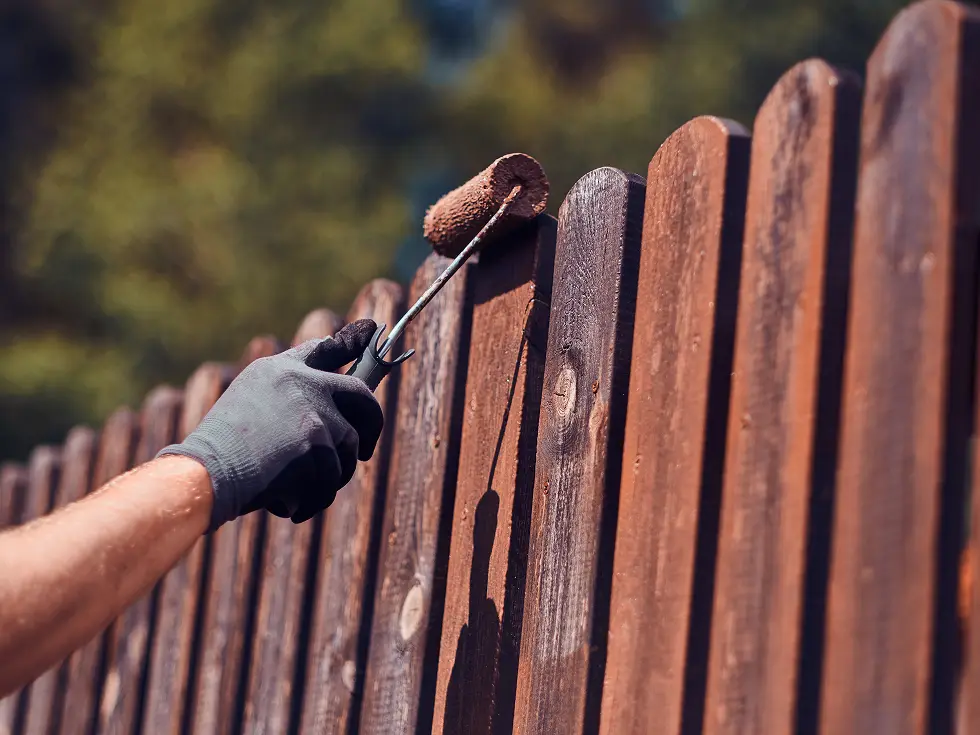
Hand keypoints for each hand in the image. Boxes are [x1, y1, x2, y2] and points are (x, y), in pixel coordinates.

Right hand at [159, 319, 382, 529]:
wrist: (205, 474)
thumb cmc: (221, 453)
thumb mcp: (249, 407)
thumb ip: (287, 397)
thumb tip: (331, 409)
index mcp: (279, 370)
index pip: (323, 349)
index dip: (350, 340)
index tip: (371, 328)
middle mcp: (301, 381)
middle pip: (360, 395)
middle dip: (371, 426)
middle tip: (365, 451)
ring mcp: (313, 409)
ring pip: (349, 447)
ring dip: (331, 476)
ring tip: (300, 489)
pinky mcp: (318, 442)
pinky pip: (333, 479)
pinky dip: (313, 499)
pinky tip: (286, 504)